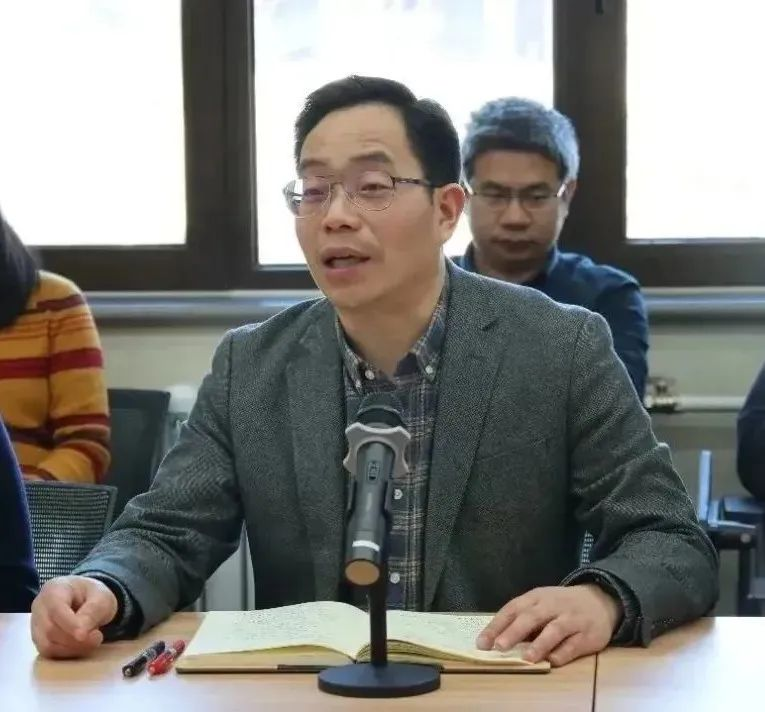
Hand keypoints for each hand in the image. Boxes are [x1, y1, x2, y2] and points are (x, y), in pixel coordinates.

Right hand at [31, 576, 118, 658]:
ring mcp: (36, 625)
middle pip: (50, 629)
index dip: (69, 625)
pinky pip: (49, 653)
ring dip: (72, 648)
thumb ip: (92, 612)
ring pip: (47, 645)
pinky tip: (82, 647)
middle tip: (98, 638)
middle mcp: (40, 607)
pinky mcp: (39, 640)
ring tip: (92, 641)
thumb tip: (81, 634)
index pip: (56, 609)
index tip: (85, 635)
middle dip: (74, 639)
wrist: (87, 599)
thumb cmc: (93, 595)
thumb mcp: (101, 598)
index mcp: (54, 589)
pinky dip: (67, 653)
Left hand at [476, 584, 621, 666]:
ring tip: (527, 658)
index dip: (497, 625)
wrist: (600, 600)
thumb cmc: (561, 605)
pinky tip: (552, 662)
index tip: (482, 642)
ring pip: (554, 630)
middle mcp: (552, 606)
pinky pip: (573, 645)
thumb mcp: (541, 604)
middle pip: (531, 617)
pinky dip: (562, 653)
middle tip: (499, 647)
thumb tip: (498, 640)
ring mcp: (571, 619)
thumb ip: (522, 619)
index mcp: (536, 597)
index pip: (512, 609)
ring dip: (539, 644)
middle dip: (514, 632)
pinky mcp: (587, 634)